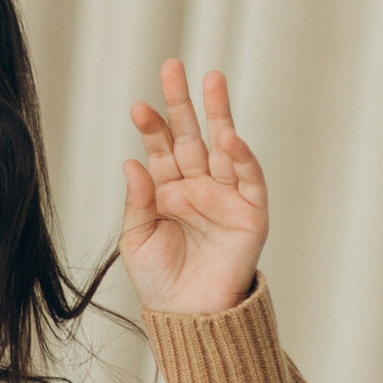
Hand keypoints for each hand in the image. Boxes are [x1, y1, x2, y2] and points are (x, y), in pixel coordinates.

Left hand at [119, 60, 266, 313]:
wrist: (189, 315)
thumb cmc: (160, 279)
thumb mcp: (137, 239)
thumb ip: (138, 200)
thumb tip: (132, 161)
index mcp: (166, 189)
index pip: (159, 147)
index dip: (151, 125)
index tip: (139, 106)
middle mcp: (196, 185)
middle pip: (190, 134)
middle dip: (183, 102)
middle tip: (174, 67)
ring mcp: (225, 195)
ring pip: (223, 146)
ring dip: (218, 115)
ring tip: (211, 82)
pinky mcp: (250, 211)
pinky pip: (248, 178)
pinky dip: (241, 156)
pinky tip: (229, 136)